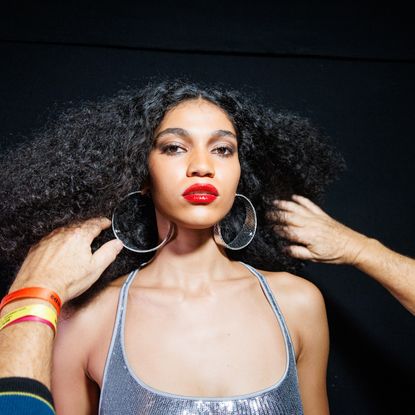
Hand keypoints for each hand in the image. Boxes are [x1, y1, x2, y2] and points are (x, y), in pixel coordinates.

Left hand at [9, 217, 123, 302]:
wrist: (38, 291)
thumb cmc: (66, 281)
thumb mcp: (95, 268)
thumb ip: (108, 252)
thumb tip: (117, 243)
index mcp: (79, 236)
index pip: (94, 224)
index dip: (103, 222)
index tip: (106, 222)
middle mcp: (63, 234)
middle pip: (79, 225)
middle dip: (88, 227)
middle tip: (95, 230)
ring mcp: (48, 240)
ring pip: (65, 231)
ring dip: (73, 234)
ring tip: (79, 241)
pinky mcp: (38, 248)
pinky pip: (52, 239)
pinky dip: (59, 241)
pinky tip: (61, 250)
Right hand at [273, 195, 368, 264]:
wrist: (352, 245)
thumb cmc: (334, 254)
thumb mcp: (315, 258)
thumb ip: (298, 252)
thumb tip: (285, 249)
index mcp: (307, 236)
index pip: (287, 230)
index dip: (277, 229)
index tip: (270, 228)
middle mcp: (310, 224)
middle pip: (289, 216)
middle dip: (276, 215)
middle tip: (267, 214)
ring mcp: (315, 217)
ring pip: (297, 208)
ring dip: (284, 204)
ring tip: (275, 203)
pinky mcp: (321, 214)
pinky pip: (309, 204)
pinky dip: (301, 200)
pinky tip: (294, 197)